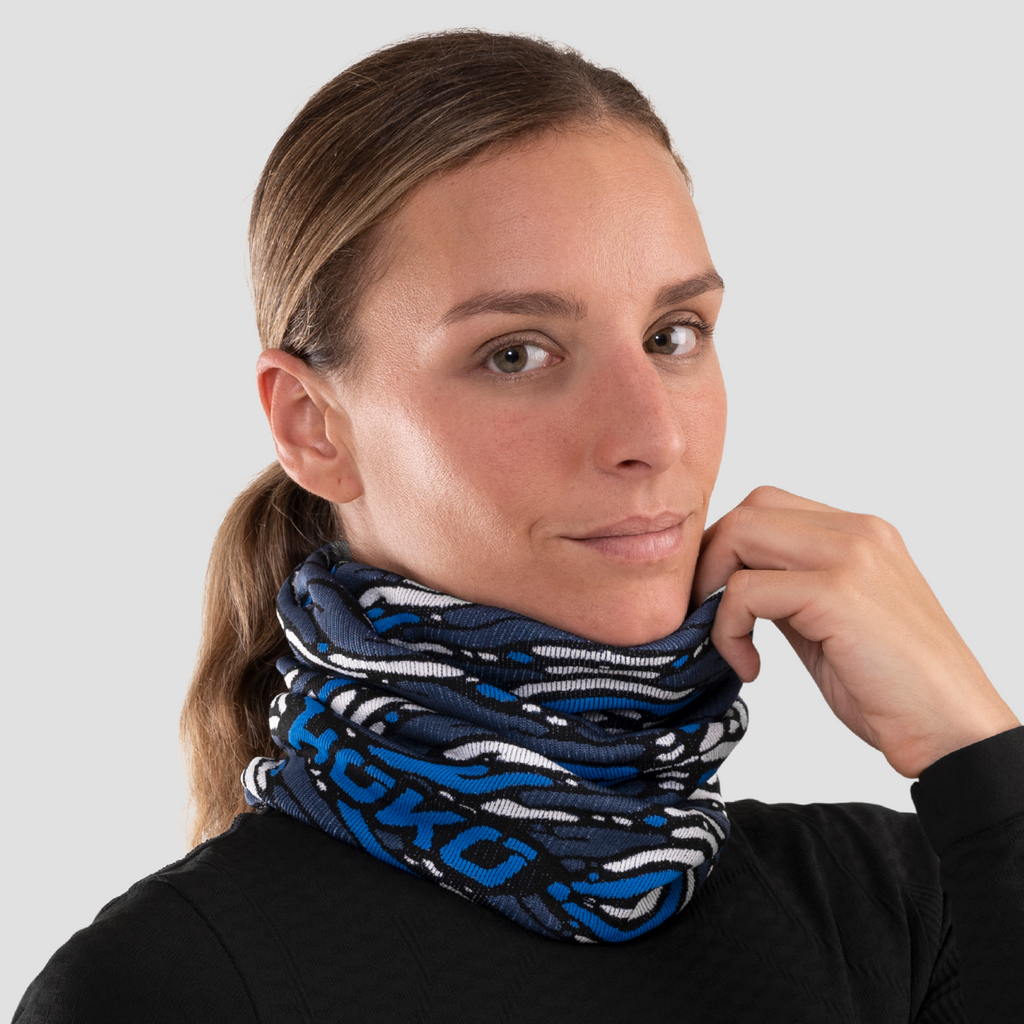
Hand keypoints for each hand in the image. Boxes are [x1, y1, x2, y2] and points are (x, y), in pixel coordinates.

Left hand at [693, 486, 1018, 777]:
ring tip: (726, 641)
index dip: (726, 546)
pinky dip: (728, 630)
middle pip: (748, 509)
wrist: (952, 733)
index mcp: (861, 534)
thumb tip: (732, 586)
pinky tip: (750, 666)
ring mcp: (850, 556)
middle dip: (710, 560)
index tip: (714, 596)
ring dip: (713, 590)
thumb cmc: (893, 689)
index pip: (767, 506)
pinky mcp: (837, 592)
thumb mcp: (829, 624)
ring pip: (740, 534)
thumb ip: (789, 592)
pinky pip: (746, 591)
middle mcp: (858, 532)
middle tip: (704, 613)